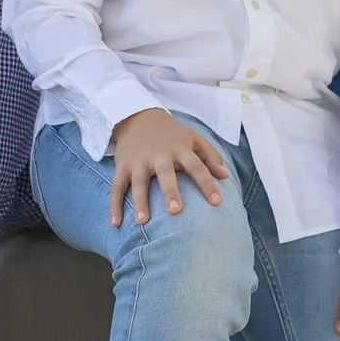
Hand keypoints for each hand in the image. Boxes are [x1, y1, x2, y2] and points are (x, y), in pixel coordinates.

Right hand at [108, 107, 230, 225]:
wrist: (138, 117)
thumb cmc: (171, 134)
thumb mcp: (193, 138)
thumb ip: (210, 156)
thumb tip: (225, 176)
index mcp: (179, 148)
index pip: (196, 166)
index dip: (207, 183)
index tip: (217, 201)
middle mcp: (158, 155)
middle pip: (165, 174)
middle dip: (170, 191)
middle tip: (176, 211)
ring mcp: (138, 161)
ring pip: (138, 182)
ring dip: (140, 201)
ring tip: (142, 221)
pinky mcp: (122, 165)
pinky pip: (117, 187)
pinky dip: (114, 205)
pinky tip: (115, 224)